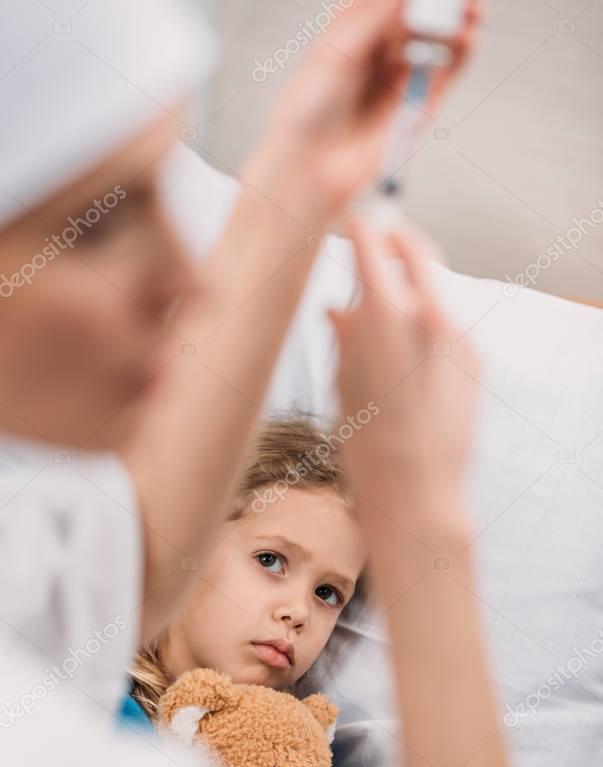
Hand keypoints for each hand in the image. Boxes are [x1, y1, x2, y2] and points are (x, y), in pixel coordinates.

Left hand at [246, 0, 483, 232]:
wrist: (311, 166)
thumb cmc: (307, 111)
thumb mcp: (334, 52)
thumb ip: (373, 18)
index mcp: (356, 29)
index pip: (391, 0)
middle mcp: (382, 49)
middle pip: (421, 10)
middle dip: (441, 0)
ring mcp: (404, 75)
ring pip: (440, 36)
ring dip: (460, 17)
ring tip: (472, 8)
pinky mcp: (420, 105)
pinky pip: (449, 70)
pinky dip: (464, 51)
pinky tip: (469, 35)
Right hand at [330, 217, 479, 535]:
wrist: (421, 494)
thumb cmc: (370, 451)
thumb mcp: (341, 387)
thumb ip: (344, 336)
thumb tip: (340, 307)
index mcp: (389, 318)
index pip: (374, 244)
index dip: (357, 226)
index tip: (345, 220)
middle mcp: (432, 316)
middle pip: (415, 249)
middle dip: (391, 240)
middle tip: (369, 242)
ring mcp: (461, 336)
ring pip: (433, 285)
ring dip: (408, 283)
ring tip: (380, 310)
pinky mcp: (477, 357)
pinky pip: (447, 320)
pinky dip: (425, 318)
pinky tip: (405, 350)